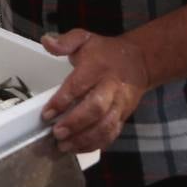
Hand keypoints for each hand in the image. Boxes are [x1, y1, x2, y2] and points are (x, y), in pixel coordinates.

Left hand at [40, 29, 150, 153]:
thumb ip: (65, 41)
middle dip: (75, 123)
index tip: (47, 114)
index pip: (79, 85)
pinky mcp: (124, 117)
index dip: (62, 101)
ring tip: (64, 145)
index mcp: (97, 67)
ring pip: (105, 126)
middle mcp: (111, 88)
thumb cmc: (105, 52)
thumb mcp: (84, 38)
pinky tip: (78, 148)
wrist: (140, 61)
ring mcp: (120, 105)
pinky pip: (112, 134)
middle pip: (96, 109)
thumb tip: (46, 41)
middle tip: (56, 133)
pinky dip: (96, 144)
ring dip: (84, 139)